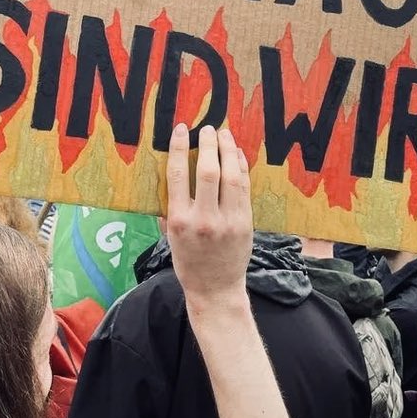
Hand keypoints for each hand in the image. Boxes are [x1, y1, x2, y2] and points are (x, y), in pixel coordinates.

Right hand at [166, 123, 252, 314]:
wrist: (215, 289)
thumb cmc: (188, 261)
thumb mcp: (170, 236)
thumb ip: (171, 206)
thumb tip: (172, 173)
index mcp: (180, 220)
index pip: (178, 175)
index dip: (180, 148)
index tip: (181, 129)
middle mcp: (204, 219)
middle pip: (208, 171)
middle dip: (208, 144)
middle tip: (207, 128)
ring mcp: (228, 220)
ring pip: (231, 176)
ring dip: (227, 150)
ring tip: (224, 134)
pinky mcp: (245, 222)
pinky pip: (244, 187)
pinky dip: (240, 167)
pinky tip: (236, 154)